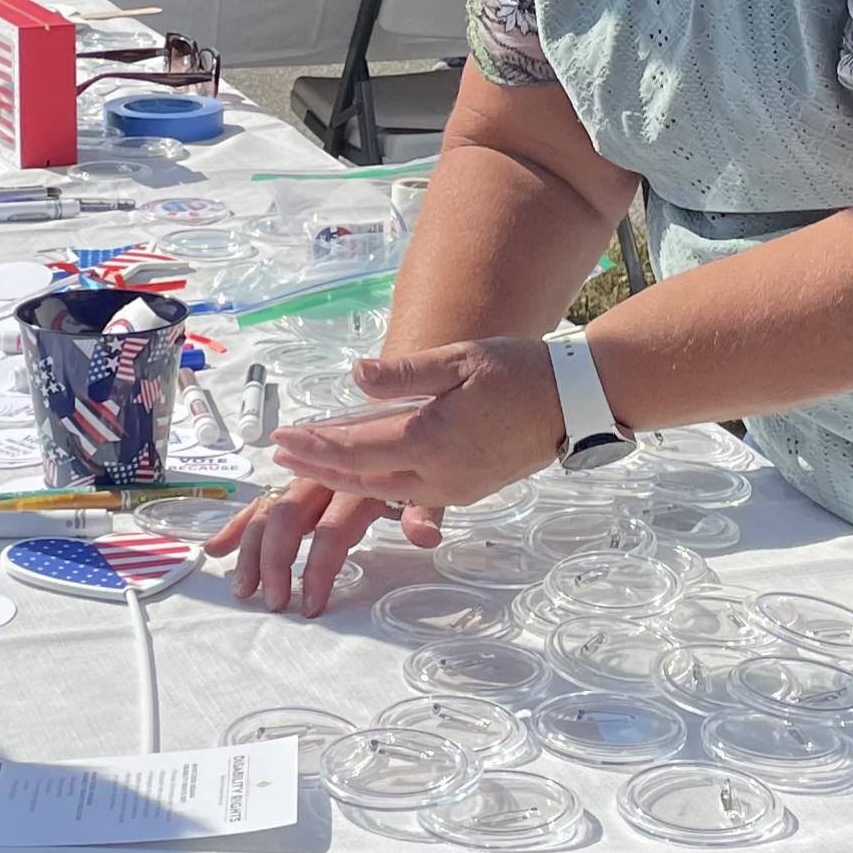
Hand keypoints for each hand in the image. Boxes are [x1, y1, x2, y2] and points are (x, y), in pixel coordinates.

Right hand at [210, 482, 419, 615]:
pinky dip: (240, 524)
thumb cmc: (424, 462)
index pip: (332, 528)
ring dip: (251, 548)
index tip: (310, 604)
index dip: (318, 566)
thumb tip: (422, 535)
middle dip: (274, 560)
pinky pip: (264, 500)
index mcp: (361, 483)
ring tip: (243, 588)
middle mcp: (328, 476)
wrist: (421, 420)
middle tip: (273, 600)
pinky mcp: (298, 479)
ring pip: (270, 508)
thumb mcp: (438, 486)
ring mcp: (309, 476)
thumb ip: (427, 511)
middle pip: (289, 515)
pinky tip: (217, 549)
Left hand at [264, 337, 565, 517]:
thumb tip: (355, 376)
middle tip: (280, 456)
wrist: (573, 402)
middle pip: (362, 479)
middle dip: (317, 468)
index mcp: (433, 440)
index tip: (280, 438)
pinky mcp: (467, 491)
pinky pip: (410, 493)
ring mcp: (455, 488)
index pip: (357, 449)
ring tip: (309, 465)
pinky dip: (375, 484)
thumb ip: (404, 372)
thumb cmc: (516, 371)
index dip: (314, 445)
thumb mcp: (459, 359)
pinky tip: (359, 472)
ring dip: (343, 480)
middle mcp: (441, 474)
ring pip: (384, 492)